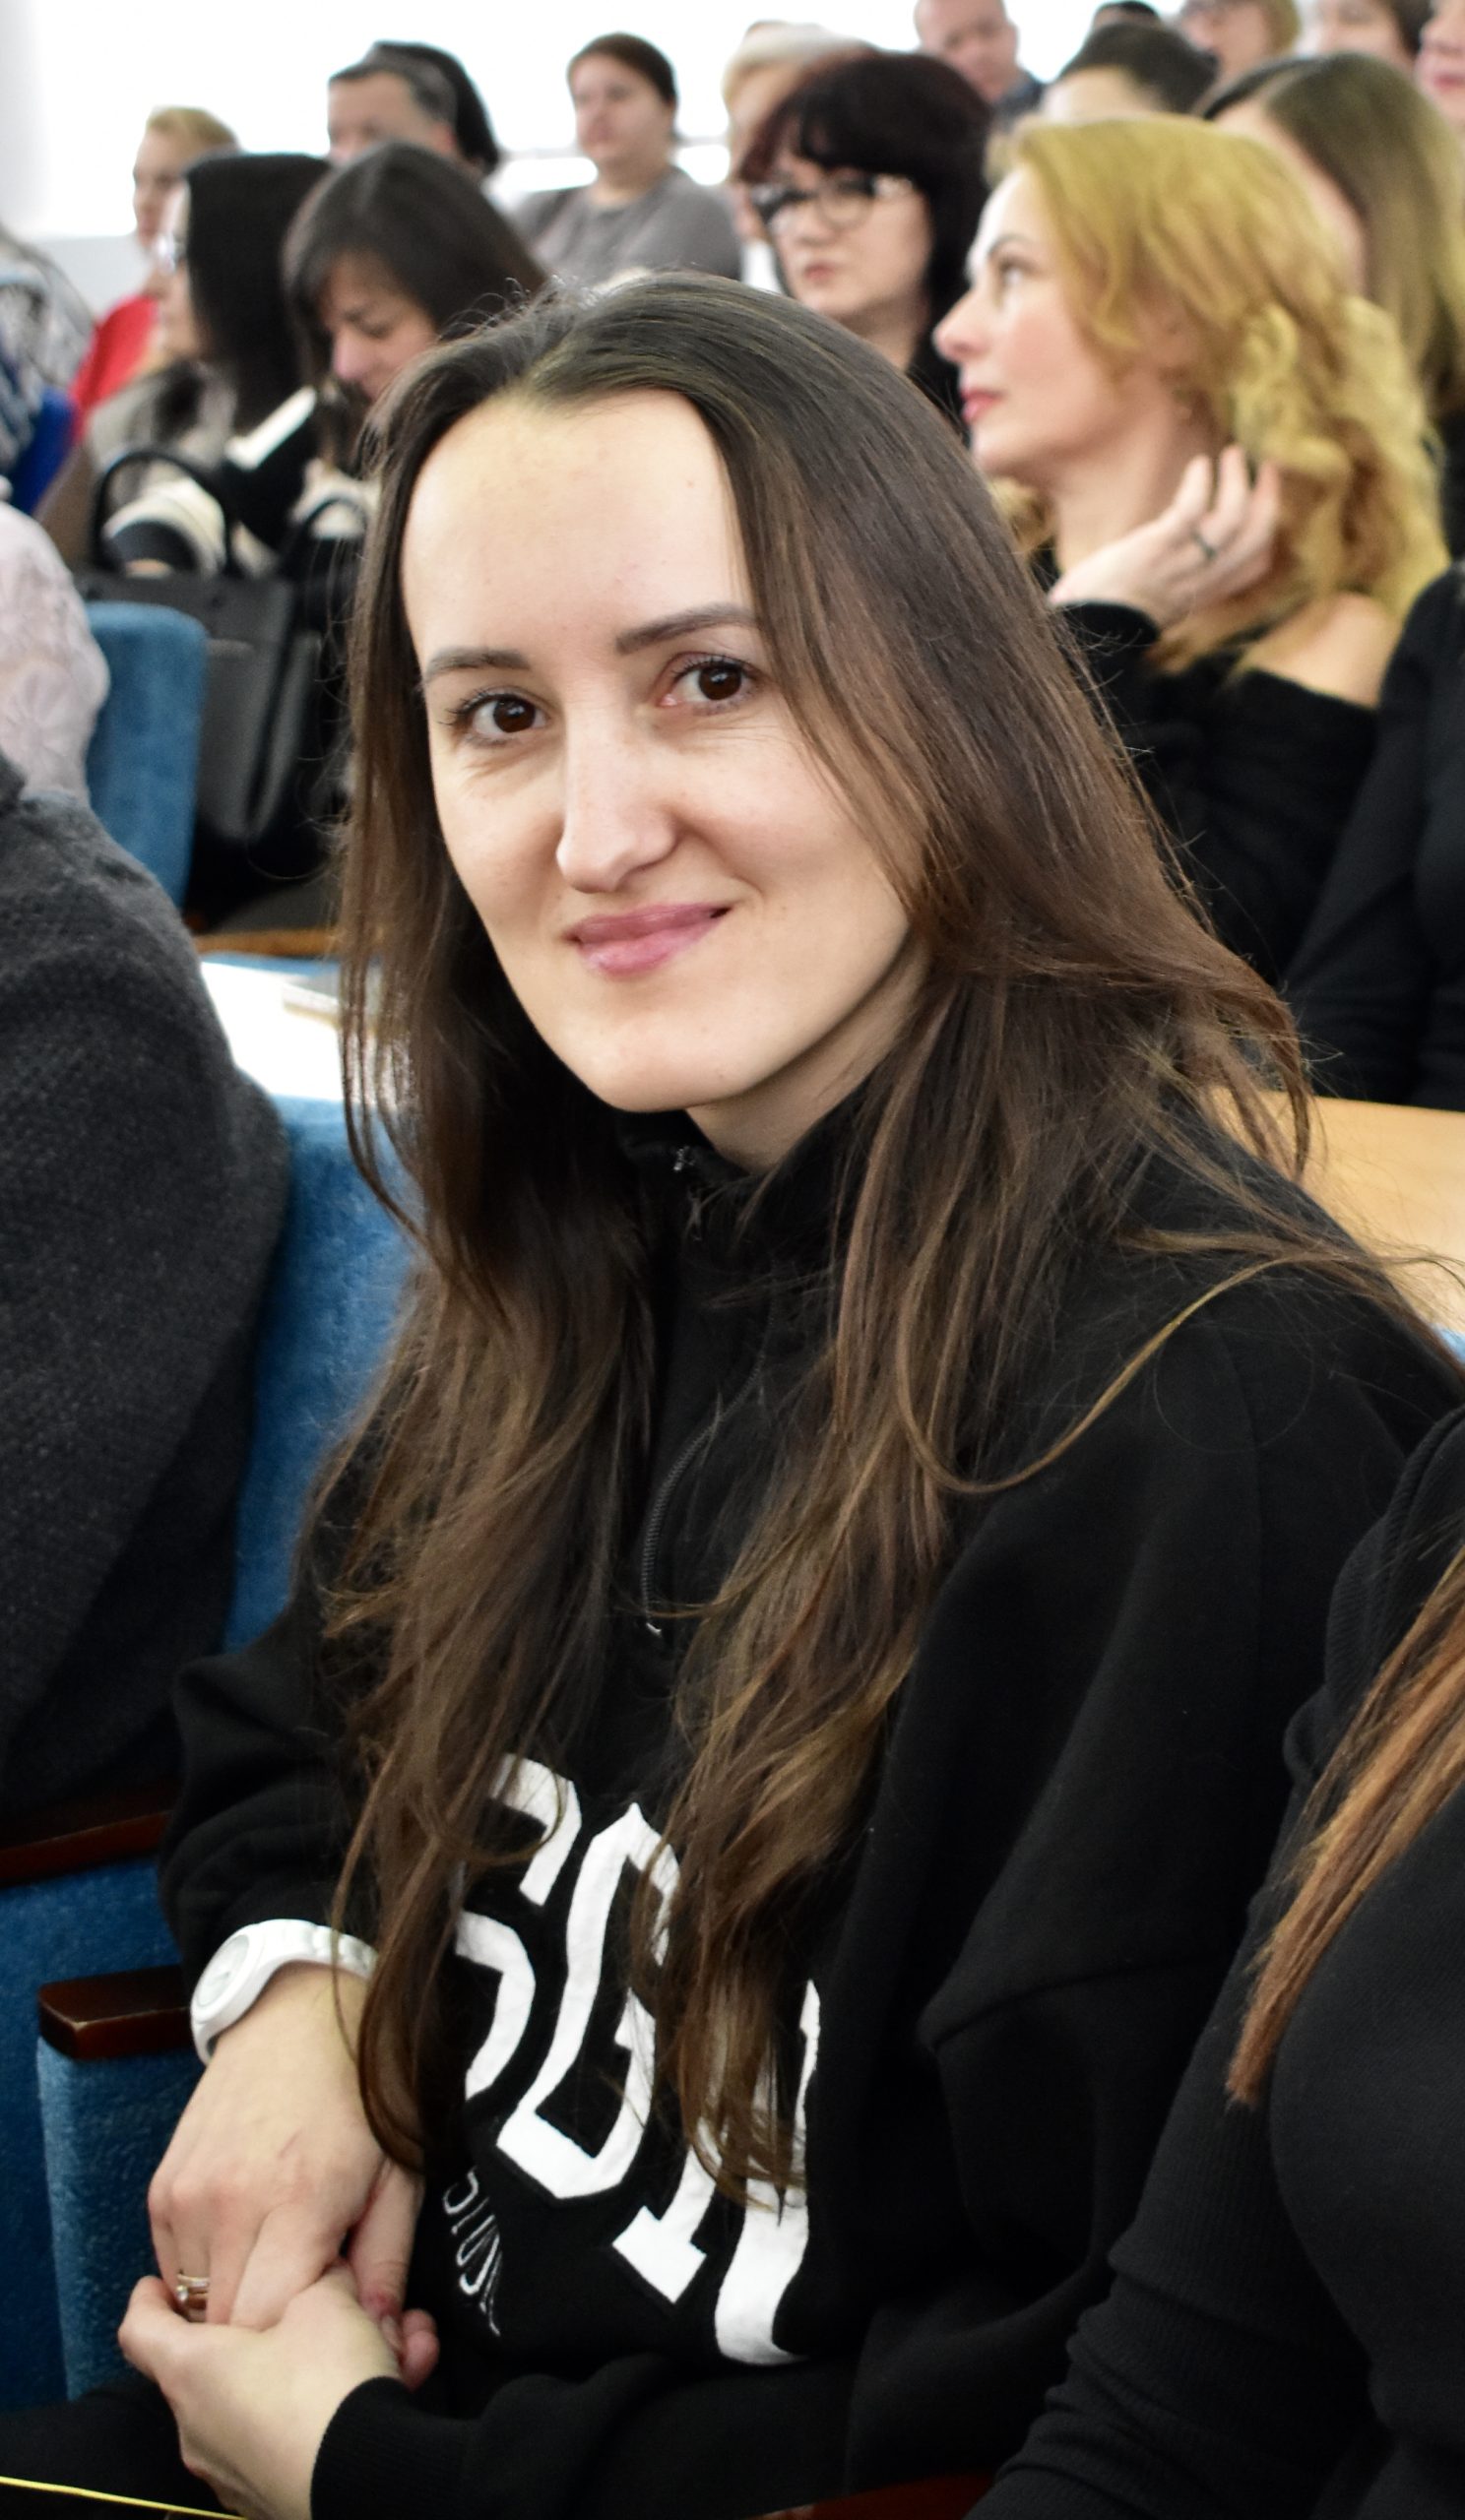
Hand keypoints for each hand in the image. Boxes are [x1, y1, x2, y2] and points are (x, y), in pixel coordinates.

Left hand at [120, 2262, 437, 2519]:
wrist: (366, 2483)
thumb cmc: (326, 2382)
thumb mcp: (327, 2299)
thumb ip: (315, 2277)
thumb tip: (323, 2275)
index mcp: (191, 2371)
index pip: (140, 2330)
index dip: (148, 2299)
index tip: (158, 2284)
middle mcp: (197, 2427)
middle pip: (211, 2367)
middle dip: (259, 2333)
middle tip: (305, 2306)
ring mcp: (228, 2472)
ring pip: (261, 2403)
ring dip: (307, 2371)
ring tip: (378, 2346)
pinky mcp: (265, 2500)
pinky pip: (287, 2439)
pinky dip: (320, 2413)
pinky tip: (387, 2387)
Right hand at [148, 1965, 421, 2336]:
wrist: (297, 2013)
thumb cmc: (364, 2093)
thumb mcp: (400, 2174)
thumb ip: (386, 2263)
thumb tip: (377, 2335)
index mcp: (296, 2203)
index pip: (268, 2325)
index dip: (299, 2339)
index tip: (329, 2319)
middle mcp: (227, 2204)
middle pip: (226, 2325)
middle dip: (266, 2331)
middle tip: (308, 2297)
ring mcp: (185, 2195)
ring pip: (193, 2303)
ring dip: (232, 2303)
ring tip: (279, 2264)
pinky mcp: (161, 2187)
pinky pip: (174, 2267)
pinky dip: (207, 2271)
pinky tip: (248, 2240)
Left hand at [1048, 447, 1281, 628]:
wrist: (1082, 629)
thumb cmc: (1108, 608)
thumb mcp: (1155, 595)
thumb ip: (1176, 574)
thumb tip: (1179, 545)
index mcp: (1203, 592)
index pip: (1255, 564)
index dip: (1268, 527)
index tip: (1265, 493)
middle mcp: (1200, 580)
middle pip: (1256, 537)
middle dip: (1268, 496)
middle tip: (1264, 464)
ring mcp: (1180, 565)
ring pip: (1233, 518)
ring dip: (1238, 479)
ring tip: (1231, 454)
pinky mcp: (1156, 550)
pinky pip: (1192, 511)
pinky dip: (1201, 483)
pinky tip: (1200, 465)